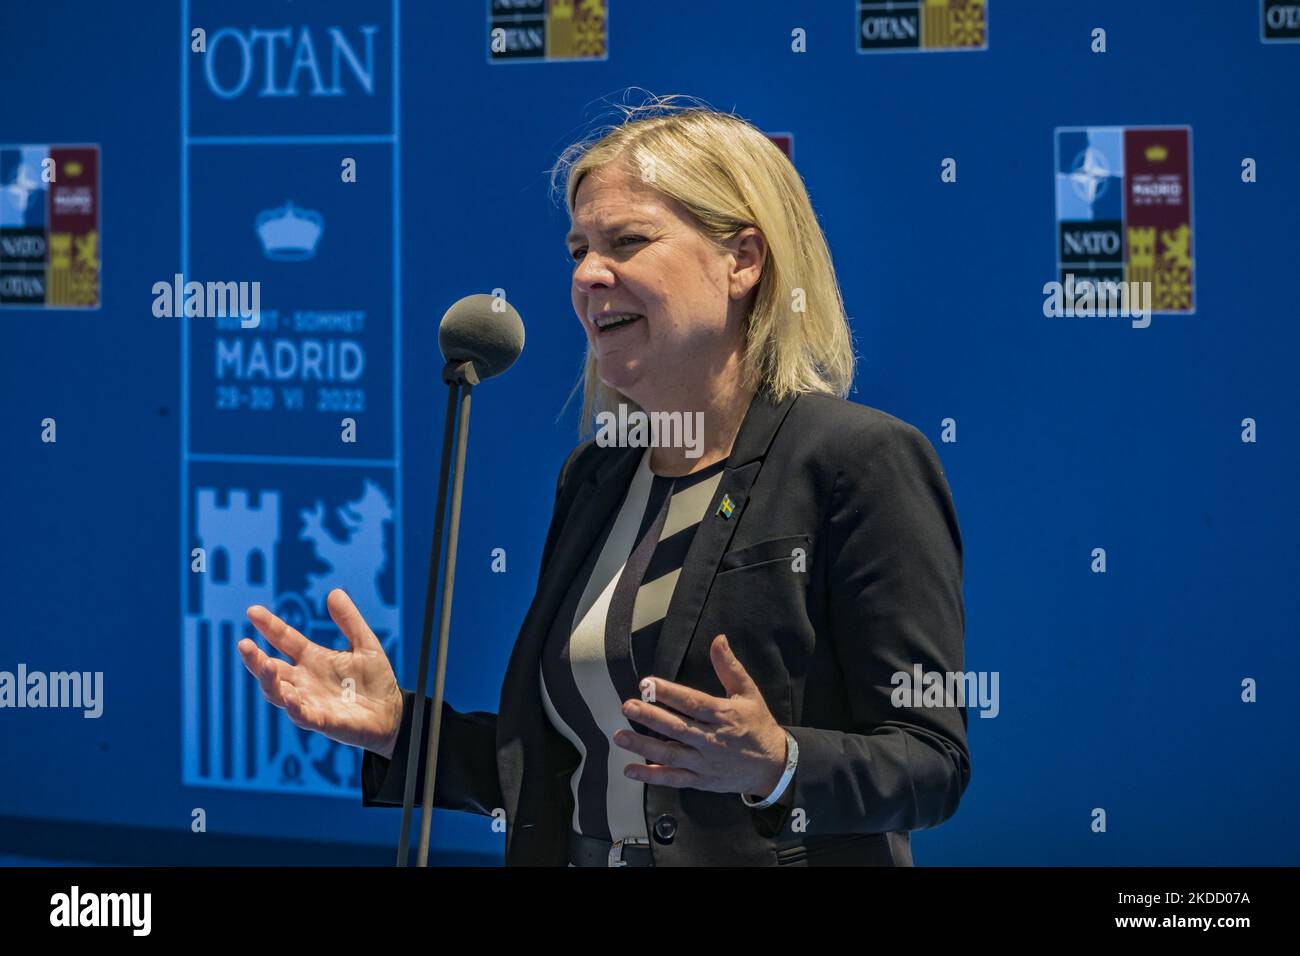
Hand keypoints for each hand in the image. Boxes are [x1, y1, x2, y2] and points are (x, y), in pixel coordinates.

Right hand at [238, 588, 404, 758]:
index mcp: (312, 659)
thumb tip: (334, 592)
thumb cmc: (375, 680)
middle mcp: (304, 680)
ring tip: (265, 663)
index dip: (269, 626)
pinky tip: (291, 697)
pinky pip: (302, 716)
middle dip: (255, 659)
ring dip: (268, 680)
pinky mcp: (322, 720)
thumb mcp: (366, 644)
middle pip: (271, 669)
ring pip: (277, 693)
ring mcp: (310, 701)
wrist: (391, 712)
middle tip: (243, 644)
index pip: (284, 639)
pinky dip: (294, 707)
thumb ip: (350, 621)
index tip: (252, 610)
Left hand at [612, 634, 787, 797]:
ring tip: (621, 737)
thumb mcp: (748, 693)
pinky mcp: (701, 780)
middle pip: (678, 728)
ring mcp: (706, 763)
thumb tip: (718, 640)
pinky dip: (652, 776)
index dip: (669, 693)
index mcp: (724, 715)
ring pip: (671, 754)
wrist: (774, 765)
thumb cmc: (758, 725)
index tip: (647, 684)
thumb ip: (729, 667)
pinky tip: (631, 770)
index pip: (692, 702)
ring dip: (644, 746)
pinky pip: (674, 778)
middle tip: (628, 707)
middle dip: (650, 717)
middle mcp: (713, 740)